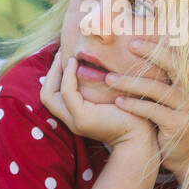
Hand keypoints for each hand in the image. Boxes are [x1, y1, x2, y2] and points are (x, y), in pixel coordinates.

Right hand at [40, 52, 157, 151]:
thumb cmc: (132, 112)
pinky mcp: (83, 118)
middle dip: (51, 72)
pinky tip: (74, 63)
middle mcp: (71, 121)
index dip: (54, 76)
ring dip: (56, 72)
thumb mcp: (108, 96)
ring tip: (65, 55)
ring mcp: (75, 121)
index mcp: (76, 116)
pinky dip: (68, 76)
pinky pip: (67, 93)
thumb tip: (91, 62)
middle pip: (46, 95)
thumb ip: (96, 86)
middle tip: (61, 52)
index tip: (64, 57)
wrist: (142, 135)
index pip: (53, 96)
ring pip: (50, 95)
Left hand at [106, 39, 188, 174]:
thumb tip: (142, 55)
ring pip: (156, 88)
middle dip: (151, 53)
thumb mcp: (172, 97)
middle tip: (129, 45)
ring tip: (109, 78)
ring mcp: (188, 107)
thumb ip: (164, 79)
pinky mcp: (178, 124)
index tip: (133, 41)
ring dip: (130, 82)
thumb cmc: (174, 121)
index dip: (156, 47)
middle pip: (173, 65)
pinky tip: (118, 102)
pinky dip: (134, 105)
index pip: (175, 57)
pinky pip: (152, 110)